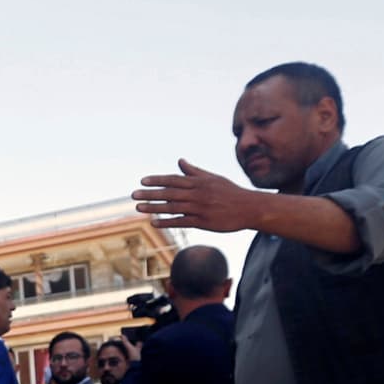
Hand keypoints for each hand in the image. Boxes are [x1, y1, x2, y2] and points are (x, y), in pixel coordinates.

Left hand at [133, 160, 264, 233]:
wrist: (249, 208)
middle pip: (169, 193)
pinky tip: (154, 223)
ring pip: (173, 207)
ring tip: (138, 208)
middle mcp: (198, 194)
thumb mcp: (212, 178)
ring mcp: (200, 208)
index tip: (142, 181)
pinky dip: (167, 222)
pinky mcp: (203, 222)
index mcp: (199, 182)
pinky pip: (182, 222)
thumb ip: (194, 171)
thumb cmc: (230, 192)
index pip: (174, 180)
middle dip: (150, 194)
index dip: (157, 180)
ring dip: (154, 208)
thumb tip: (180, 161)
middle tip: (133, 195)